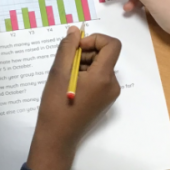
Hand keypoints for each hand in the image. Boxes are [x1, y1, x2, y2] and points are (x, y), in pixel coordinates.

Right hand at [27, 26, 121, 169]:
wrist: (58, 138)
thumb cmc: (56, 105)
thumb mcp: (58, 73)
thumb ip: (68, 48)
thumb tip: (75, 31)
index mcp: (104, 77)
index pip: (112, 45)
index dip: (95, 39)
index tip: (76, 47)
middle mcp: (112, 85)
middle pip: (105, 56)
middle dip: (86, 53)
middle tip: (66, 64)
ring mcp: (110, 94)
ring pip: (101, 67)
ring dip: (84, 64)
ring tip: (66, 77)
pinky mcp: (104, 101)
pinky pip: (99, 79)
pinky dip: (86, 76)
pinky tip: (70, 86)